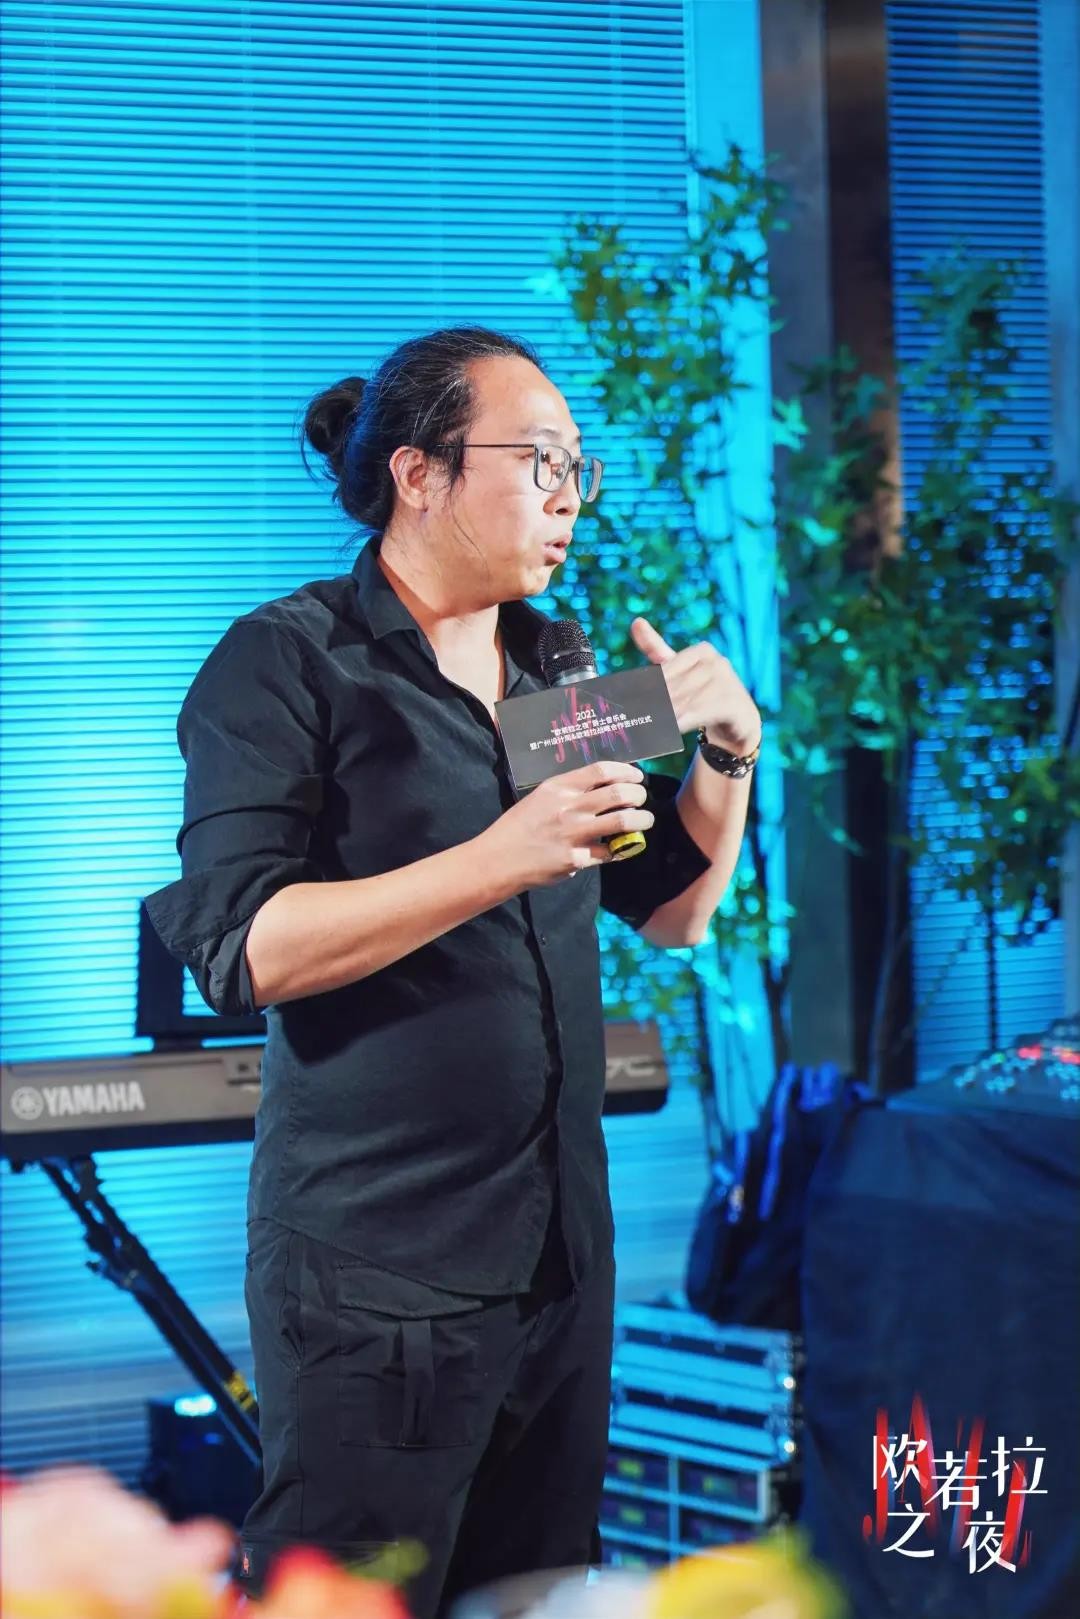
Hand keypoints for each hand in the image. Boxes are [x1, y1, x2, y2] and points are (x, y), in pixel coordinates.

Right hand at [480, 761, 653, 888]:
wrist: (499, 859)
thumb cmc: (519, 827)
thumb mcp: (540, 798)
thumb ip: (569, 792)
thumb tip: (603, 788)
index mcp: (558, 788)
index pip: (601, 770)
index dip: (625, 772)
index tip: (636, 777)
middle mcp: (568, 807)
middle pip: (618, 794)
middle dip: (638, 795)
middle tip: (641, 799)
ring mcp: (573, 834)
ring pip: (622, 821)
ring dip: (641, 820)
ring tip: (645, 820)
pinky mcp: (576, 859)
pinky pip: (609, 852)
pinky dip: (621, 849)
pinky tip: (622, 847)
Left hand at [630, 617, 760, 753]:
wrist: (738, 718)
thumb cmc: (704, 691)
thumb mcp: (680, 669)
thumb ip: (657, 648)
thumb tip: (636, 622)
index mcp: (702, 651)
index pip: (667, 670)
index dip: (649, 687)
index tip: (629, 699)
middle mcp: (718, 663)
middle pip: (675, 687)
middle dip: (655, 703)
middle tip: (635, 716)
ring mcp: (729, 683)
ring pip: (686, 702)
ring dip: (666, 715)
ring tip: (649, 725)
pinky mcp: (735, 704)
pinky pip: (702, 714)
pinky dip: (685, 722)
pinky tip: (670, 728)